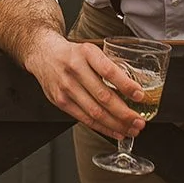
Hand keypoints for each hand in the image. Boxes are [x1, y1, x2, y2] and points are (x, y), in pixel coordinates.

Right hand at [25, 34, 147, 140]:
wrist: (43, 54)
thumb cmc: (72, 54)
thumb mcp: (91, 50)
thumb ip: (109, 65)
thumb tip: (134, 85)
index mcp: (86, 53)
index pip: (108, 71)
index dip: (126, 85)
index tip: (140, 95)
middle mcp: (75, 69)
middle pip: (103, 96)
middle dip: (125, 113)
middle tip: (139, 121)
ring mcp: (66, 87)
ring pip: (95, 112)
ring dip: (116, 124)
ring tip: (132, 129)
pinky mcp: (61, 102)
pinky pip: (85, 119)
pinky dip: (103, 128)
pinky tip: (115, 131)